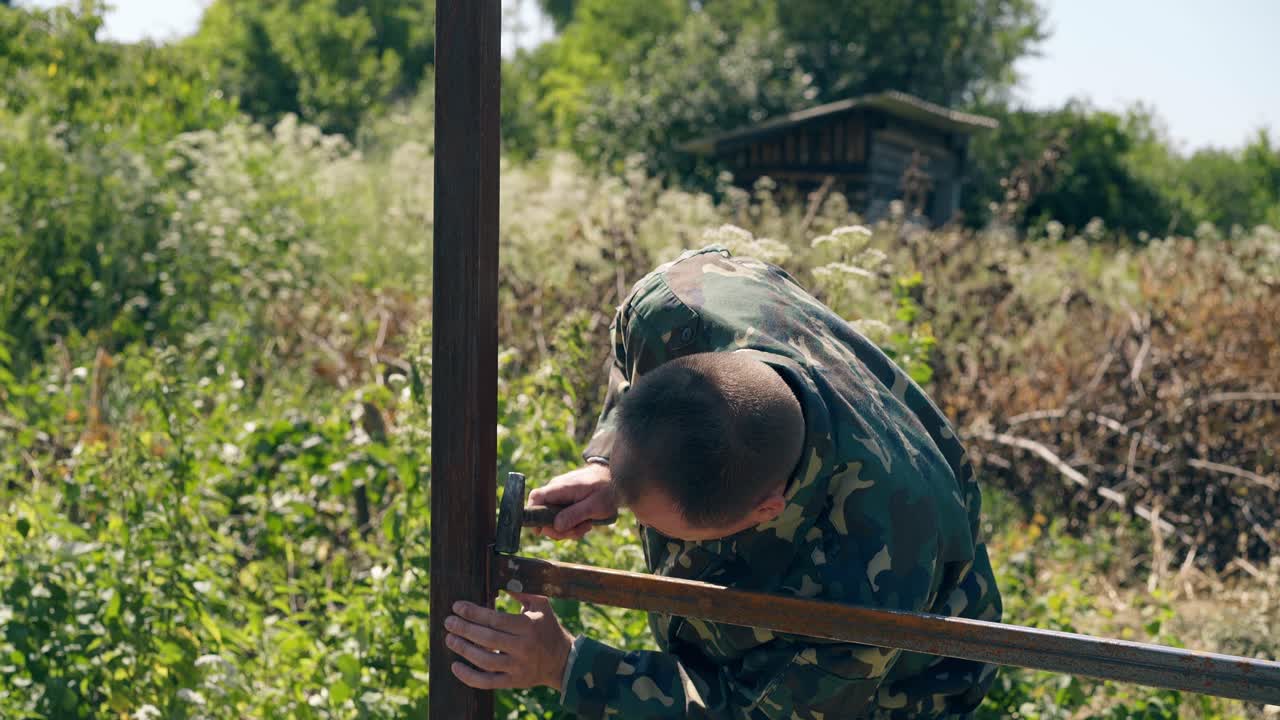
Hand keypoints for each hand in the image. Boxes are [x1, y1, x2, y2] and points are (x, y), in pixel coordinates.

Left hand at [445, 594, 573, 691]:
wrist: (562, 660)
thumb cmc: (547, 627)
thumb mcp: (541, 604)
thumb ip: (520, 591)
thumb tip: (498, 580)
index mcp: (528, 626)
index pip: (495, 619)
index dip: (473, 613)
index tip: (457, 607)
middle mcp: (523, 647)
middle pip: (487, 639)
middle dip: (464, 629)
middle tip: (449, 622)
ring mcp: (518, 667)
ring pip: (485, 661)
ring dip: (463, 649)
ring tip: (449, 639)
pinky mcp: (513, 682)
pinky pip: (487, 682)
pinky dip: (468, 676)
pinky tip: (455, 666)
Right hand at [528, 463, 617, 540]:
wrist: (616, 479)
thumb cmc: (606, 490)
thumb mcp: (594, 505)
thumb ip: (575, 515)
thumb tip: (556, 526)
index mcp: (560, 488)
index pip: (535, 497)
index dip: (533, 514)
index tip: (540, 531)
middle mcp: (556, 492)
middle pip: (543, 516)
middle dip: (559, 530)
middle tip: (578, 531)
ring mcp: (560, 497)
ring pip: (553, 521)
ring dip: (569, 529)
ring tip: (587, 525)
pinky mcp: (566, 503)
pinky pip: (562, 519)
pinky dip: (573, 525)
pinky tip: (586, 523)